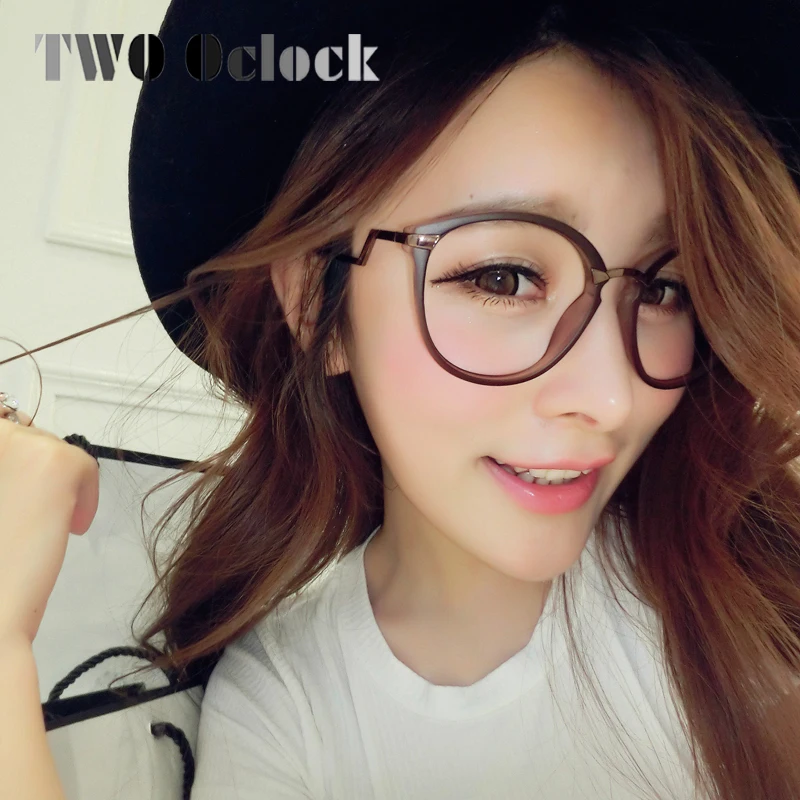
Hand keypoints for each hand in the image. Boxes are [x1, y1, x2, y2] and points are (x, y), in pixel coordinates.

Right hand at [0, 407, 98, 648]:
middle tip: (28, 515)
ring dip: (58, 485)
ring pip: (56, 451)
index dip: (13, 461)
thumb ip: (4, 475)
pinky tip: (68, 527)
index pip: (3, 427)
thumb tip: (15, 453)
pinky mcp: (57, 460)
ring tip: (42, 524)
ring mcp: (18, 442)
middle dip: (36, 474)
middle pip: (26, 437)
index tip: (17, 494)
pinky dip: (86, 496)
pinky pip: (86, 467)